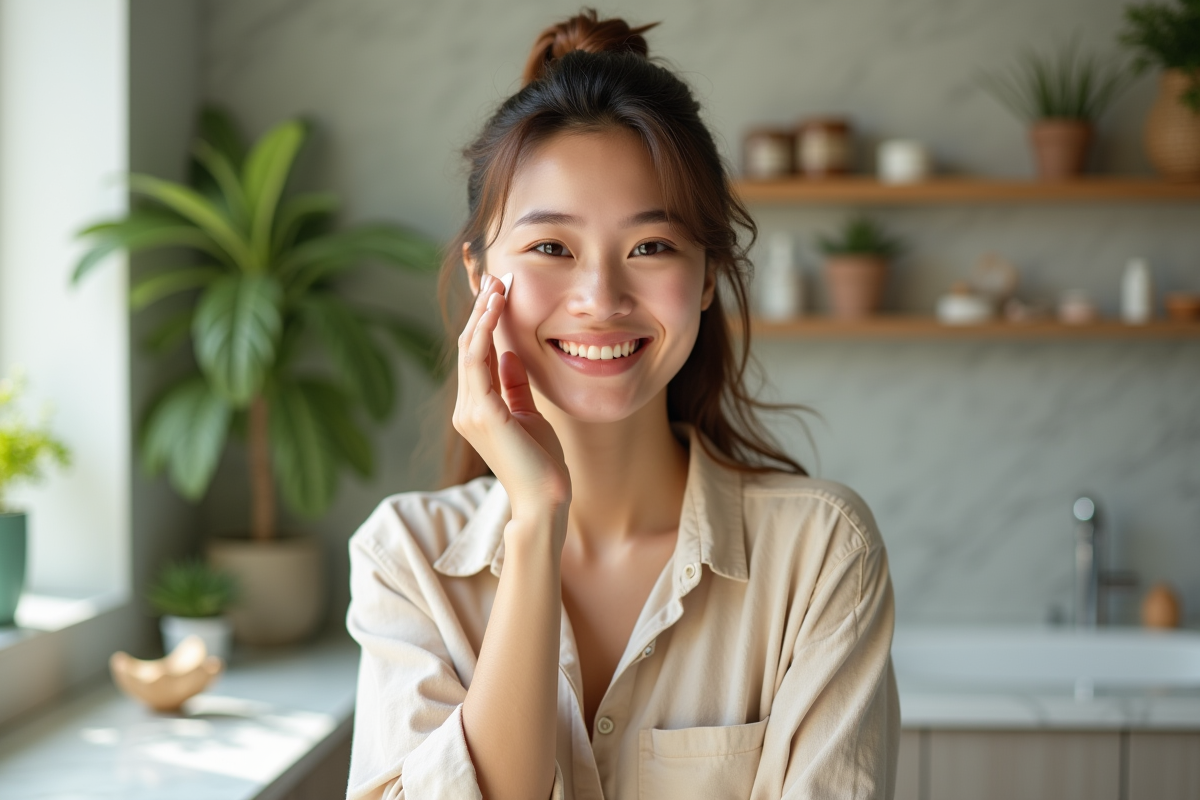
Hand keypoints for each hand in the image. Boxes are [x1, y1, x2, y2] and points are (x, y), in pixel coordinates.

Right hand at [453, 274, 570, 532]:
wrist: (545, 499)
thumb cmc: (541, 463)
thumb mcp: (529, 414)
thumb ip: (515, 386)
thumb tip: (510, 353)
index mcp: (477, 409)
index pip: (476, 356)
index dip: (485, 322)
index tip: (497, 291)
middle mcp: (466, 408)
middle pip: (468, 347)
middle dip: (481, 310)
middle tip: (494, 276)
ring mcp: (470, 411)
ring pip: (470, 348)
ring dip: (483, 313)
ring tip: (496, 284)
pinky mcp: (482, 412)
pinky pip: (478, 360)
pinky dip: (486, 330)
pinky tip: (498, 308)